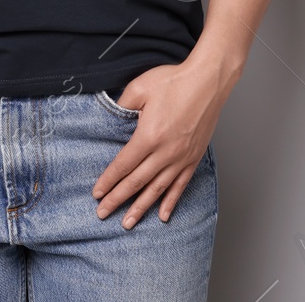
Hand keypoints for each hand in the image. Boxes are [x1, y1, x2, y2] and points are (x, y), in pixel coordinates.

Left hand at [92, 58, 231, 227]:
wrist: (208, 81)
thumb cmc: (174, 81)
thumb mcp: (139, 88)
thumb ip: (122, 106)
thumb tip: (110, 117)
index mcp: (148, 136)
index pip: (123, 165)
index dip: (108, 181)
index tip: (96, 194)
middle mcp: (165, 152)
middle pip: (136, 182)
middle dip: (117, 200)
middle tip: (102, 213)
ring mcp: (181, 158)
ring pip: (157, 189)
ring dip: (140, 207)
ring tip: (127, 223)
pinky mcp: (194, 157)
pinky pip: (180, 186)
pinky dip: (170, 202)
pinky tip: (163, 215)